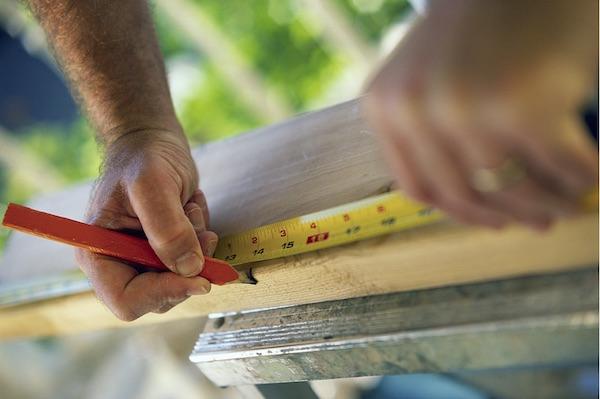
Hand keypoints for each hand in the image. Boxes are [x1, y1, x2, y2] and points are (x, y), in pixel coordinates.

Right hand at [75, 129, 217, 320]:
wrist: (153, 141)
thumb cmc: (144, 156)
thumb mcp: (152, 184)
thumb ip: (167, 229)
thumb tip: (190, 269)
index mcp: (98, 254)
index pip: (127, 301)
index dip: (164, 293)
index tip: (198, 277)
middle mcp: (118, 263)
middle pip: (159, 297)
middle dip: (187, 265)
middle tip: (199, 228)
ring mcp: (143, 259)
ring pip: (182, 280)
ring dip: (197, 247)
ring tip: (189, 209)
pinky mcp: (165, 251)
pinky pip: (194, 262)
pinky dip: (201, 238)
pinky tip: (190, 209)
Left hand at [365, 0, 597, 229]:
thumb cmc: (482, 24)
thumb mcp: (429, 77)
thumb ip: (434, 132)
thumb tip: (481, 205)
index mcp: (386, 107)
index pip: (421, 187)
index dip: (460, 211)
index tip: (492, 218)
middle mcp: (417, 111)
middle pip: (465, 194)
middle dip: (508, 216)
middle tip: (540, 221)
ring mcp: (467, 109)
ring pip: (512, 189)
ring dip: (548, 205)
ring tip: (567, 204)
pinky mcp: (526, 106)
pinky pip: (562, 165)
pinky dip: (583, 177)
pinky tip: (593, 177)